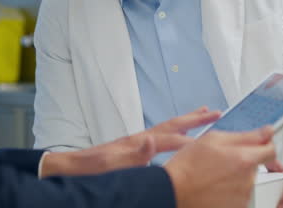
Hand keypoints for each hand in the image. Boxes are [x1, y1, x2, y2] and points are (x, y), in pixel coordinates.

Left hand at [40, 107, 219, 176]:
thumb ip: (132, 153)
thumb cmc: (87, 169)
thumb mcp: (109, 164)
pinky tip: (176, 139)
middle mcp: (138, 139)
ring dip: (185, 123)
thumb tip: (151, 139)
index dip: (194, 138)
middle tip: (215, 111)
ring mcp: (135, 142)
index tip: (215, 135)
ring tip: (202, 114)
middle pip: (172, 125)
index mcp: (137, 142)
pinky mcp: (130, 149)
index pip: (172, 138)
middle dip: (194, 119)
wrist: (67, 168)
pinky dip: (173, 134)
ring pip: (166, 129)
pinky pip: (159, 138)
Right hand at [165, 126, 276, 207]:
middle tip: (224, 161)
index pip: (271, 150)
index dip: (264, 145)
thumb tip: (268, 132)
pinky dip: (231, 191)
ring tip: (216, 175)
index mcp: (245, 159)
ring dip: (238, 177)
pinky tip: (215, 187)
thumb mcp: (214, 139)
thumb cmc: (188, 165)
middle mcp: (248, 180)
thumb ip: (247, 135)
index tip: (257, 145)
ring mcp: (243, 197)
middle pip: (257, 166)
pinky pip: (240, 195)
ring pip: (248, 181)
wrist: (173, 191)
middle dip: (245, 161)